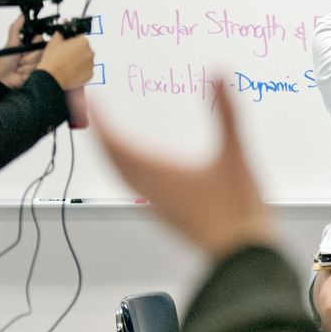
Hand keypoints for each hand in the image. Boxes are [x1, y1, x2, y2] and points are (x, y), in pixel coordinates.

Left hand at [0, 15, 43, 88]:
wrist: (4, 78)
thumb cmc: (5, 60)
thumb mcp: (11, 42)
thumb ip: (16, 28)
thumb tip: (22, 16)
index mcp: (30, 44)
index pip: (41, 39)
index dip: (34, 42)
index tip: (28, 45)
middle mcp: (36, 53)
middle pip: (41, 50)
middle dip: (29, 55)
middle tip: (20, 57)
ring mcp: (38, 63)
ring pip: (39, 60)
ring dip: (26, 63)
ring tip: (19, 66)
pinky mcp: (39, 72)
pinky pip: (38, 69)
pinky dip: (28, 70)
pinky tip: (22, 72)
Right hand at [36, 32, 94, 89]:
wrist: (52, 77)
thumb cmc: (53, 60)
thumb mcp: (53, 42)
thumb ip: (59, 35)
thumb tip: (60, 33)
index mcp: (83, 42)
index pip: (80, 38)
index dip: (73, 41)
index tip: (68, 45)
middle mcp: (90, 53)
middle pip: (84, 50)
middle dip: (77, 52)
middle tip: (66, 56)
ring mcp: (91, 64)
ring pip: (86, 61)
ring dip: (79, 61)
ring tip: (67, 64)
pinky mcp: (90, 75)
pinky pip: (86, 71)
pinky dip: (81, 71)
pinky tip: (71, 71)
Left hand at [94, 82, 273, 259]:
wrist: (242, 257)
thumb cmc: (238, 209)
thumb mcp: (236, 154)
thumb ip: (227, 112)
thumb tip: (217, 74)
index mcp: (158, 173)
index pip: (115, 141)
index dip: (99, 118)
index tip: (88, 99)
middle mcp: (149, 190)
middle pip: (111, 159)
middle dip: (99, 134)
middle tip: (90, 113)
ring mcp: (157, 205)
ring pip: (121, 176)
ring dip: (111, 154)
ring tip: (108, 138)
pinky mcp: (167, 215)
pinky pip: (135, 187)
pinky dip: (127, 170)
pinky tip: (142, 169)